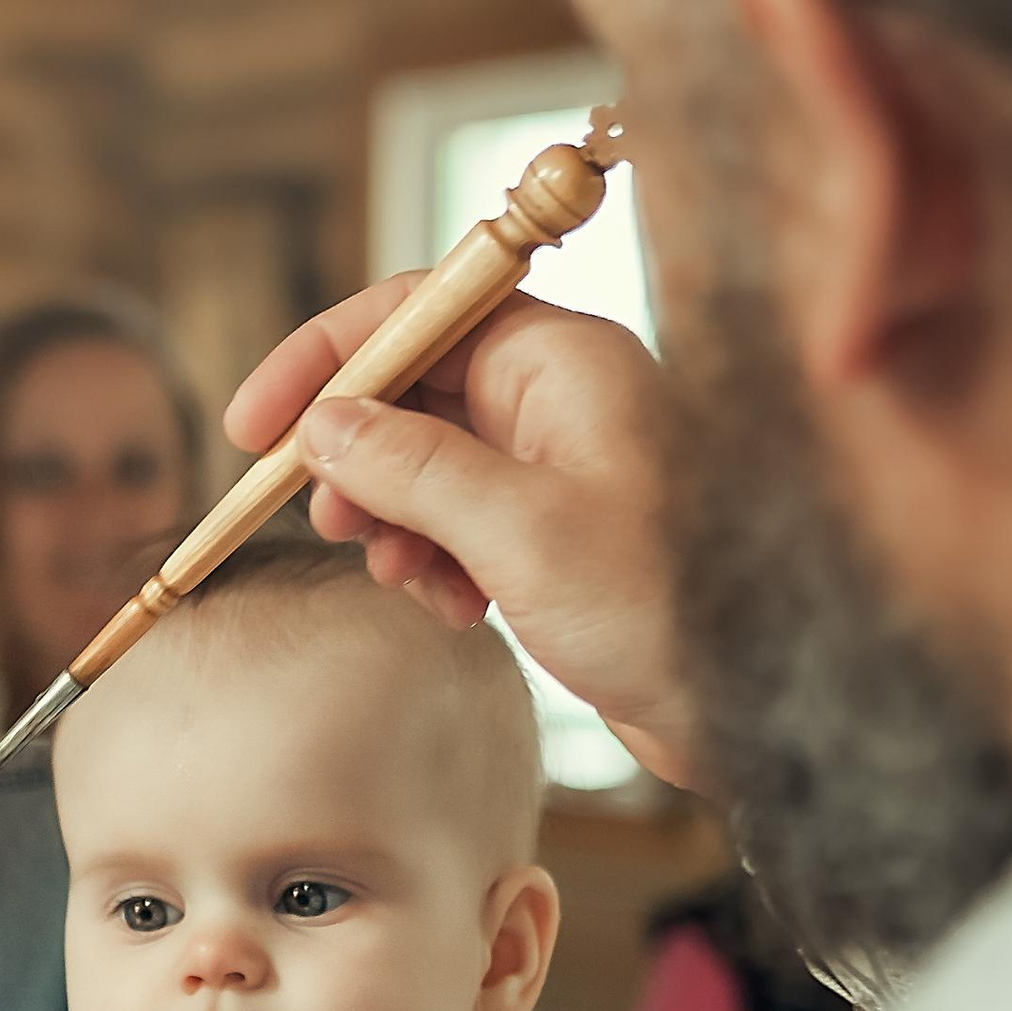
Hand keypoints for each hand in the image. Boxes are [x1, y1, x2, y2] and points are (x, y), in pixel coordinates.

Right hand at [225, 280, 695, 787]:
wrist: (755, 700)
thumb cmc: (666, 603)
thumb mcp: (519, 531)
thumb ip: (411, 469)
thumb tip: (324, 427)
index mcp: (561, 358)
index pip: (416, 310)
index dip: (326, 359)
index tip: (256, 426)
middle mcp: (560, 394)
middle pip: (414, 387)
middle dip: (355, 455)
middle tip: (326, 522)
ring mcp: (559, 462)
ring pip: (428, 463)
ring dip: (393, 519)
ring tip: (399, 575)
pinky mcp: (558, 530)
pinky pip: (461, 520)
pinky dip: (436, 560)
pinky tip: (453, 607)